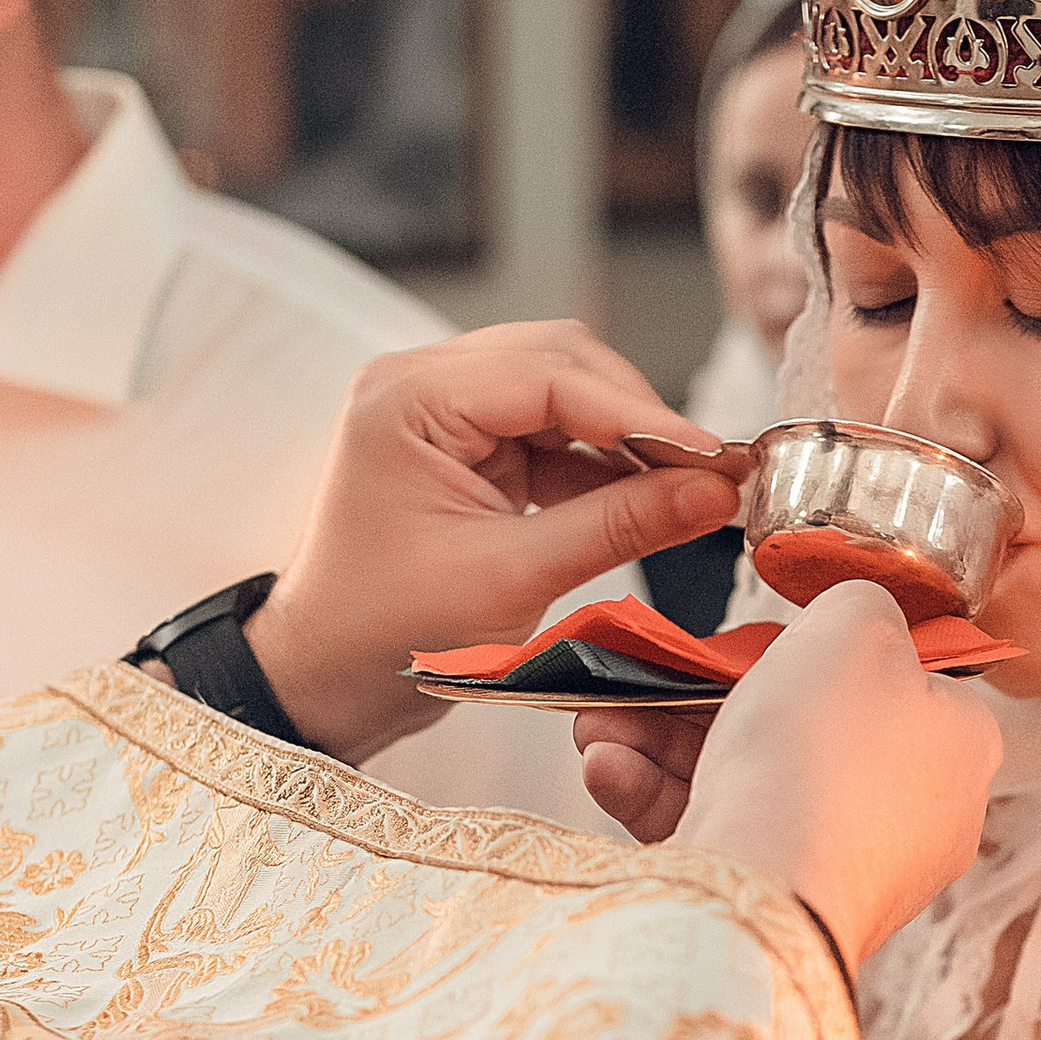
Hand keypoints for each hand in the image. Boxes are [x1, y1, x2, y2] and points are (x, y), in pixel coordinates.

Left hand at [240, 326, 739, 762]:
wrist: (327, 678)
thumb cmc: (388, 634)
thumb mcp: (513, 579)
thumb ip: (617, 526)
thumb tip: (713, 492)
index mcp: (407, 398)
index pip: (548, 373)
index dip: (641, 414)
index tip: (713, 457)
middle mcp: (418, 383)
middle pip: (561, 361)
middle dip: (639, 416)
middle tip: (713, 470)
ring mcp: (439, 410)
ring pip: (562, 391)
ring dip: (625, 438)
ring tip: (691, 488)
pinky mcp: (462, 445)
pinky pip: (549, 432)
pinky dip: (599, 464)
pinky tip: (647, 500)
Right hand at [576, 582, 1001, 969]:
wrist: (765, 892)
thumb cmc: (820, 751)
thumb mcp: (854, 623)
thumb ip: (859, 598)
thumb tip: (854, 610)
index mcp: (958, 742)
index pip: (895, 676)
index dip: (818, 648)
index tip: (752, 640)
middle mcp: (918, 811)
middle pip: (804, 727)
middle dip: (703, 697)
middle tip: (649, 678)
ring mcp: (852, 864)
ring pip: (750, 781)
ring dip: (662, 743)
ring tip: (599, 723)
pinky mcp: (789, 903)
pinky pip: (727, 834)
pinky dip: (664, 797)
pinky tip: (608, 768)